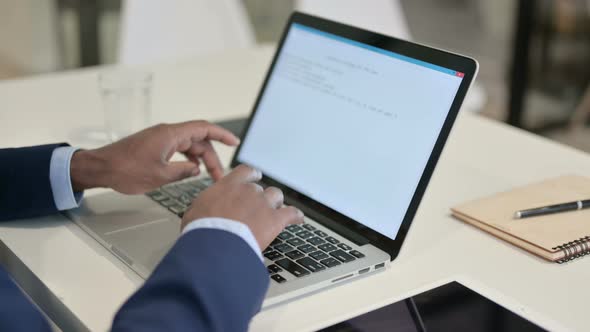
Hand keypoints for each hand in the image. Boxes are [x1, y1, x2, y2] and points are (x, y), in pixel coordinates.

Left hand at [70, 121, 238, 193]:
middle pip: (198, 140)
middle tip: (218, 176)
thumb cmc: (125, 170)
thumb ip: (183, 171)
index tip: (235, 142)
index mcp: (170, 135)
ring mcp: (160, 139)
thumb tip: (196, 169)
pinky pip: (178, 149)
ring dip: (201, 159)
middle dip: (212, 157)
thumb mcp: (160, 175)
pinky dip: (188, 159)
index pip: (203, 128)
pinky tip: (190, 170)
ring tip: (207, 176)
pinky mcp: (154, 146)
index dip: (222, 135)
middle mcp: (167, 133)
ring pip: (189, 146)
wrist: (100, 168)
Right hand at [181, 165, 304, 249]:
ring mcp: (264, 204)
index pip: (246, 171)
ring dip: (276, 204)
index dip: (252, 175)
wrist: (215, 245)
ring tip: (275, 212)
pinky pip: (292, 213)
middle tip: (258, 208)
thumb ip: (207, 204)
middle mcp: (249, 191)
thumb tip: (207, 206)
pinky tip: (298, 219)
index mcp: (229, 185)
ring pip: (277, 196)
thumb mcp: (195, 211)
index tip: (255, 177)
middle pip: (261, 188)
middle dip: (261, 198)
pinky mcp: (275, 219)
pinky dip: (296, 216)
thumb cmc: (201, 230)